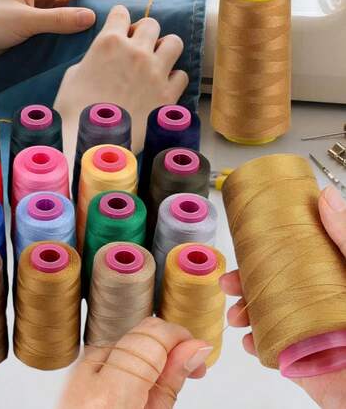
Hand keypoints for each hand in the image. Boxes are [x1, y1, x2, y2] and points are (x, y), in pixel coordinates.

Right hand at [54, 5, 187, 160]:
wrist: (91, 140)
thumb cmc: (74, 110)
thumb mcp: (74, 75)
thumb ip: (94, 58)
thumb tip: (104, 58)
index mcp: (108, 42)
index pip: (121, 12)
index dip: (120, 20)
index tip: (120, 29)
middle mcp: (136, 52)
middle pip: (152, 24)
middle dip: (144, 33)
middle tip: (138, 47)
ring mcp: (155, 73)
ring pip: (174, 43)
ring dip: (165, 49)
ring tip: (157, 61)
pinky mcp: (168, 95)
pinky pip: (182, 75)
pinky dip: (174, 79)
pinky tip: (163, 86)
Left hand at [58, 317, 211, 408]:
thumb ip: (171, 383)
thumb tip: (193, 349)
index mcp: (111, 395)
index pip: (153, 335)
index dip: (181, 337)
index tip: (196, 351)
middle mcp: (87, 376)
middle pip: (139, 331)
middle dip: (167, 342)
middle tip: (187, 365)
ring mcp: (76, 374)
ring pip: (125, 338)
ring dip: (149, 350)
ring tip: (165, 378)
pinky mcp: (74, 376)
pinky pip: (110, 353)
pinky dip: (131, 360)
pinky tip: (142, 380)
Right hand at [220, 186, 345, 408]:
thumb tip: (325, 196)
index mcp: (326, 276)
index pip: (290, 257)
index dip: (264, 250)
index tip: (244, 242)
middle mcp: (312, 300)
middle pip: (269, 285)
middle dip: (243, 283)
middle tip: (229, 281)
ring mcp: (305, 330)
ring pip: (264, 314)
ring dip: (243, 311)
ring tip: (237, 314)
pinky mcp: (301, 360)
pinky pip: (270, 349)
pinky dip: (254, 344)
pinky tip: (250, 340)